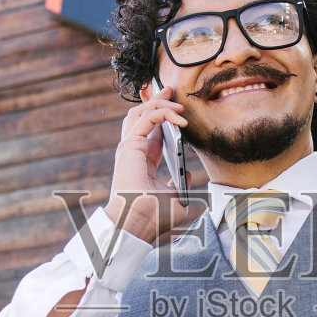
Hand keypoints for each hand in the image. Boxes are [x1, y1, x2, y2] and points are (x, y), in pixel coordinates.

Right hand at [106, 85, 188, 243]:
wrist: (138, 225)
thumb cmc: (152, 218)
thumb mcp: (175, 199)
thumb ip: (180, 186)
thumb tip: (186, 175)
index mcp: (141, 161)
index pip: (149, 130)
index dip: (161, 115)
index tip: (176, 107)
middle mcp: (133, 151)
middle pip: (142, 116)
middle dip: (157, 100)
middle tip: (172, 90)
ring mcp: (129, 147)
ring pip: (140, 112)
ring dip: (159, 102)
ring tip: (175, 99)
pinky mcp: (130, 146)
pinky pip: (146, 118)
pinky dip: (161, 112)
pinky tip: (178, 116)